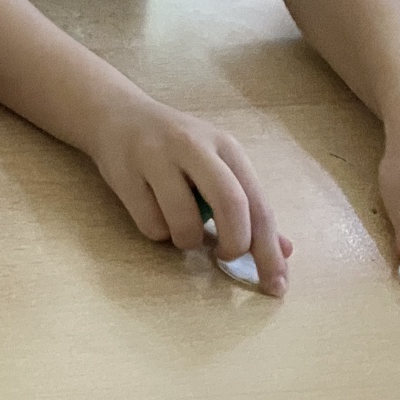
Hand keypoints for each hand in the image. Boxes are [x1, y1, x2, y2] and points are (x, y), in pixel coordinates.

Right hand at [87, 94, 292, 294]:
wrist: (114, 115)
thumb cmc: (176, 148)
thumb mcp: (218, 165)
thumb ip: (249, 207)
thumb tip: (285, 251)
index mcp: (224, 146)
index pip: (257, 203)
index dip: (269, 249)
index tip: (276, 284)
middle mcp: (193, 145)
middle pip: (230, 203)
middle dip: (234, 243)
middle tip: (226, 258)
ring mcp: (155, 157)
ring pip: (185, 222)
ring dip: (188, 240)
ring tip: (181, 227)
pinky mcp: (124, 173)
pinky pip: (150, 225)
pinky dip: (158, 232)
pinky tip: (153, 211)